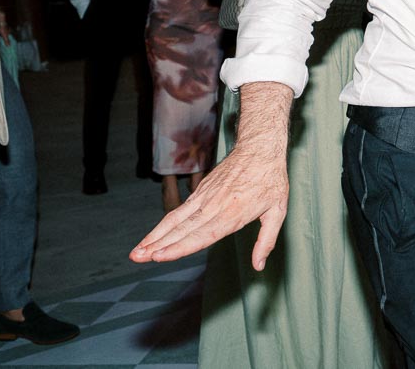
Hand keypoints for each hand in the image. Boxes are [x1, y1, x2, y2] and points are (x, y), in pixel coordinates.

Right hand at [131, 132, 289, 268]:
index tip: (160, 256)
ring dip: (154, 236)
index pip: (201, 235)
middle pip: (181, 230)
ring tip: (137, 251)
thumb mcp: (277, 211)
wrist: (259, 148)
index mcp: (232, 214)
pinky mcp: (201, 192)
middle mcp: (214, 207)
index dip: (179, 248)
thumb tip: (258, 265)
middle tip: (137, 257)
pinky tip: (153, 236)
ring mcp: (204, 198)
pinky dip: (163, 224)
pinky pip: (179, 210)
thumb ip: (266, 240)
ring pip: (175, 220)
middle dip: (158, 245)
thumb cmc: (271, 179)